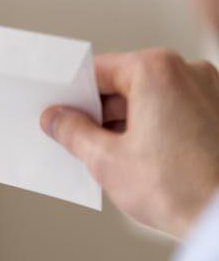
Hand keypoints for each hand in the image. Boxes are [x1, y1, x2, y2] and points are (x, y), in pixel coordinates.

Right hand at [41, 50, 218, 238]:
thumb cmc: (183, 191)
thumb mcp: (106, 160)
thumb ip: (73, 131)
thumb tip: (58, 119)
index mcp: (156, 70)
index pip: (97, 70)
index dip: (73, 94)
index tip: (59, 111)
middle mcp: (189, 71)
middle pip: (126, 82)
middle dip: (101, 112)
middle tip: (81, 140)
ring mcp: (213, 92)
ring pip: (153, 98)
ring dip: (130, 122)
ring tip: (117, 157)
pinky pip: (178, 111)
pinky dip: (158, 127)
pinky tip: (147, 158)